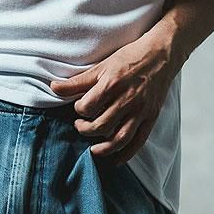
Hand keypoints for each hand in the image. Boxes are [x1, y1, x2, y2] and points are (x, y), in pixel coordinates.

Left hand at [49, 32, 176, 165]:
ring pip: (119, 138)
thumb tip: (53, 87)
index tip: (79, 108)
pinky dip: (125, 154)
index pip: (88, 106)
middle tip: (80, 125)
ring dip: (103, 148)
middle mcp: (127, 99)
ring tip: (92, 149)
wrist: (160, 55)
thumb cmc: (129, 57)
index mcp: (112, 83)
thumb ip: (78, 81)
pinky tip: (115, 159)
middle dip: (85, 129)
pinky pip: (138, 142)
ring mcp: (140, 110)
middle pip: (101, 126)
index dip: (79, 110)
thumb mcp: (101, 66)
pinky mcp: (151, 117)